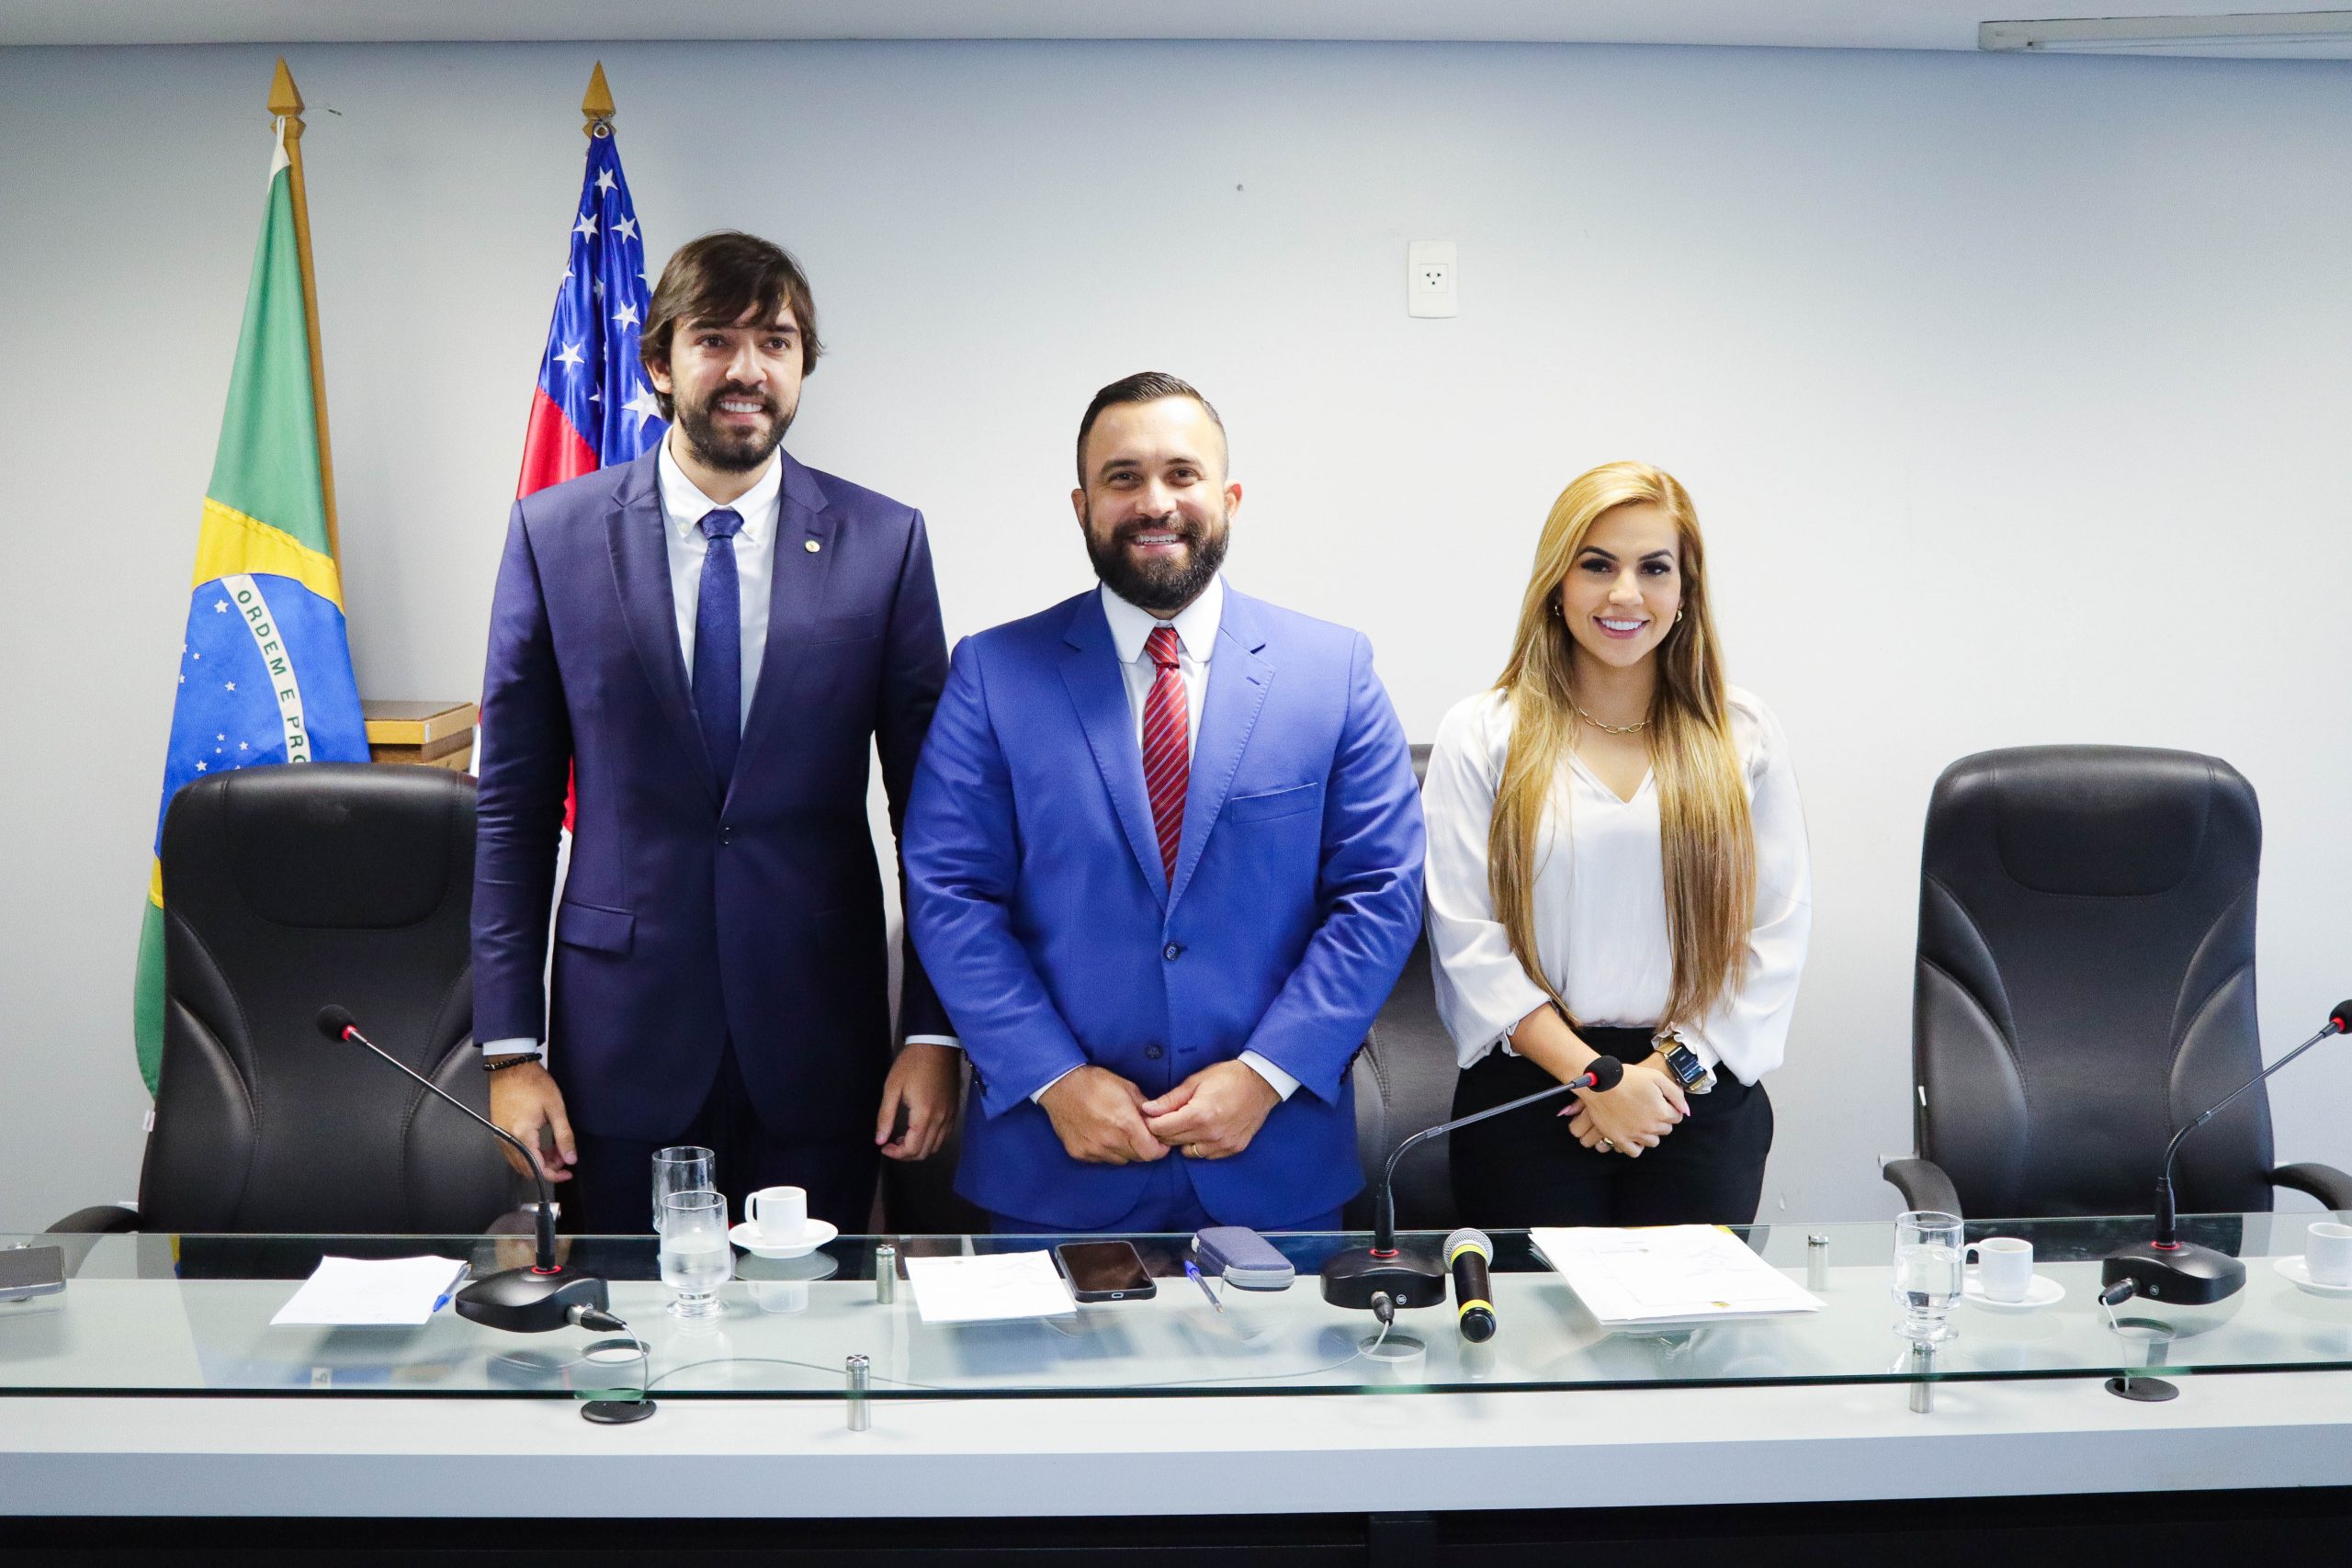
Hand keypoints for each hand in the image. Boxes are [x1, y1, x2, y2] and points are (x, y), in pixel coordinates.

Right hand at [488, 1061, 575, 1182]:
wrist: (510, 1066)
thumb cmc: (533, 1082)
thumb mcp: (555, 1108)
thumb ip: (564, 1136)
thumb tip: (571, 1158)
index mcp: (522, 1135)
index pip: (537, 1168)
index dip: (554, 1174)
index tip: (568, 1172)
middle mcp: (507, 1139)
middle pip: (527, 1168)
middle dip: (548, 1167)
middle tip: (564, 1156)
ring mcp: (500, 1135)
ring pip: (519, 1161)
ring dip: (538, 1160)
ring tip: (555, 1148)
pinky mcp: (498, 1130)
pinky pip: (512, 1152)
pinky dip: (527, 1153)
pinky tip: (540, 1142)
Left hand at [875, 1042, 961, 1161]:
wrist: (937, 1044)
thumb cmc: (911, 1064)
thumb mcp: (892, 1088)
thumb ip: (885, 1117)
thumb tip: (880, 1141)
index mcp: (924, 1115)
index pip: (912, 1149)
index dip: (896, 1154)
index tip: (883, 1146)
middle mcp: (941, 1120)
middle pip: (925, 1152)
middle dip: (906, 1154)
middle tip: (891, 1143)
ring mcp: (950, 1116)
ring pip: (936, 1146)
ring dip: (919, 1148)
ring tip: (903, 1137)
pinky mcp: (954, 1110)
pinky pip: (945, 1135)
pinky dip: (931, 1139)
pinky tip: (919, 1129)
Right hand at [1038, 1065, 1166, 1164]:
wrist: (1060, 1085)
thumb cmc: (1096, 1083)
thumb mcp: (1128, 1088)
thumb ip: (1146, 1108)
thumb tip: (1159, 1120)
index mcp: (1126, 1125)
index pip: (1152, 1153)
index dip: (1159, 1149)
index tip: (1160, 1143)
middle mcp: (1110, 1141)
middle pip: (1138, 1158)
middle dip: (1143, 1147)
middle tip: (1139, 1134)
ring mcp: (1094, 1150)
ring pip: (1120, 1160)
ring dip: (1124, 1150)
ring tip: (1117, 1132)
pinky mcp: (1080, 1153)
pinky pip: (1101, 1159)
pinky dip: (1106, 1151)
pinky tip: (1100, 1134)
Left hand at [1140, 1061, 1279, 1160]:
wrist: (1261, 1084)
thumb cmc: (1227, 1077)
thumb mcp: (1195, 1082)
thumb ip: (1170, 1099)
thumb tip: (1147, 1109)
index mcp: (1198, 1115)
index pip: (1161, 1129)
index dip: (1152, 1122)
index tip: (1152, 1116)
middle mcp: (1210, 1134)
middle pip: (1172, 1142)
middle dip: (1164, 1130)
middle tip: (1167, 1118)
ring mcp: (1223, 1144)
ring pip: (1188, 1152)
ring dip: (1182, 1140)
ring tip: (1188, 1124)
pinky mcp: (1232, 1149)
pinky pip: (1206, 1155)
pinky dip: (1200, 1146)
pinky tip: (1203, 1131)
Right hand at [1562, 1059, 1688, 1156]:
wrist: (1600, 1083)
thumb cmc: (1628, 1077)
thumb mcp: (1656, 1077)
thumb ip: (1675, 1094)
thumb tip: (1687, 1111)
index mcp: (1661, 1111)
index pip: (1677, 1117)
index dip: (1670, 1108)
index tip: (1661, 1102)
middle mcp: (1651, 1126)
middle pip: (1666, 1130)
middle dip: (1661, 1120)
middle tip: (1649, 1109)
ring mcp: (1635, 1134)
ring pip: (1653, 1142)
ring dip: (1650, 1133)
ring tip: (1641, 1120)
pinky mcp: (1620, 1139)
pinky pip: (1635, 1152)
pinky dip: (1637, 1146)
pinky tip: (1633, 1134)